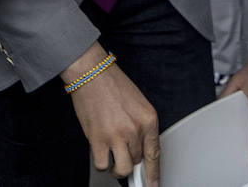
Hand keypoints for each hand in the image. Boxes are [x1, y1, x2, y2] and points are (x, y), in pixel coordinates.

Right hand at [64, 44, 160, 183]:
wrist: (92, 73)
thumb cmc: (113, 84)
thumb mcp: (138, 104)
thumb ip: (141, 127)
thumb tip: (140, 149)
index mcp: (149, 119)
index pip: (155, 154)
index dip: (154, 174)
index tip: (152, 185)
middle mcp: (135, 129)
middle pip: (138, 161)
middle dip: (130, 158)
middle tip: (122, 151)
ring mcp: (117, 136)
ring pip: (122, 168)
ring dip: (117, 166)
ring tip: (112, 154)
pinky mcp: (98, 139)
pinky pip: (103, 165)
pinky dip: (101, 162)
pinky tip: (100, 150)